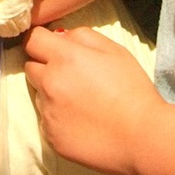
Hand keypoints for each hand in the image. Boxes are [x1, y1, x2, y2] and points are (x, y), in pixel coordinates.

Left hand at [23, 25, 160, 174]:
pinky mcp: (51, 136)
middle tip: (71, 77)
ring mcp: (48, 112)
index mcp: (64, 58)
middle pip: (31, 67)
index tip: (52, 48)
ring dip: (52, 94)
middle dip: (45, 67)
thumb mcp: (113, 50)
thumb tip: (59, 37)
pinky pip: (46, 120)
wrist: (143, 138)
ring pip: (39, 94)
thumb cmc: (132, 90)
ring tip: (81, 103)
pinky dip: (58, 118)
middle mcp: (49, 83)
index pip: (32, 39)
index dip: (42, 41)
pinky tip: (82, 123)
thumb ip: (81, 36)